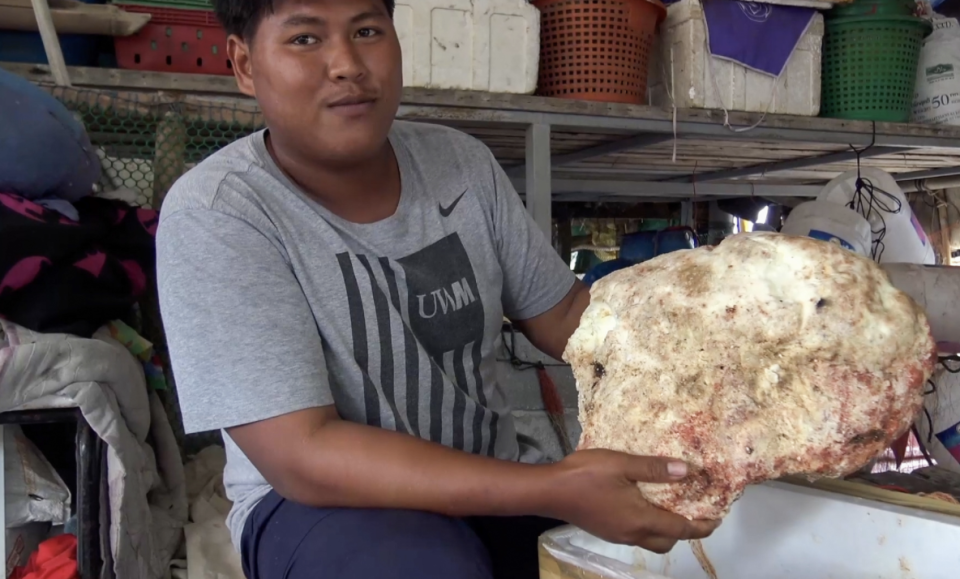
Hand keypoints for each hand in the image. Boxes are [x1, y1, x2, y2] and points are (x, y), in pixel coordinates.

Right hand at [543, 449, 719, 552]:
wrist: (549, 491)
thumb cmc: (586, 475)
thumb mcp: (622, 464)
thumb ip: (654, 468)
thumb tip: (687, 471)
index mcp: (641, 520)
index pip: (680, 529)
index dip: (702, 525)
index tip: (717, 517)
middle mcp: (632, 533)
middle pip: (667, 541)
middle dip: (685, 531)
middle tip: (696, 512)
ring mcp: (617, 534)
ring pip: (650, 540)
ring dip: (666, 530)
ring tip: (672, 507)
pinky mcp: (606, 530)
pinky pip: (636, 534)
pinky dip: (649, 525)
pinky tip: (644, 505)